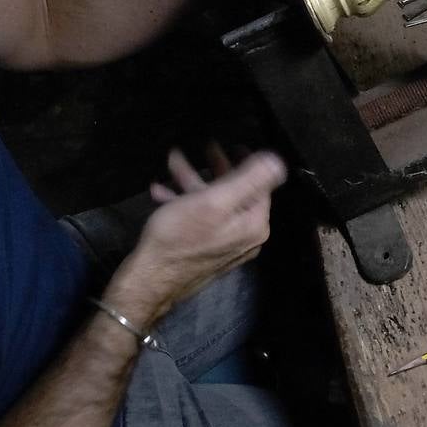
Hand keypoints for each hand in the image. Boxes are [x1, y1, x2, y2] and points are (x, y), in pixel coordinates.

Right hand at [104, 146, 286, 323]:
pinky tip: (163, 193)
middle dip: (216, 170)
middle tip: (206, 149)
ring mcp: (226, 246)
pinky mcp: (207, 251)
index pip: (260, 186)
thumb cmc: (178, 238)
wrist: (149, 281)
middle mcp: (245, 237)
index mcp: (253, 225)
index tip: (233, 145)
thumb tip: (276, 160)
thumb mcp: (213, 201)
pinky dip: (185, 203)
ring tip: (173, 166)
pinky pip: (202, 220)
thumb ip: (249, 179)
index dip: (246, 162)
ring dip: (194, 183)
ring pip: (215, 205)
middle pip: (237, 194)